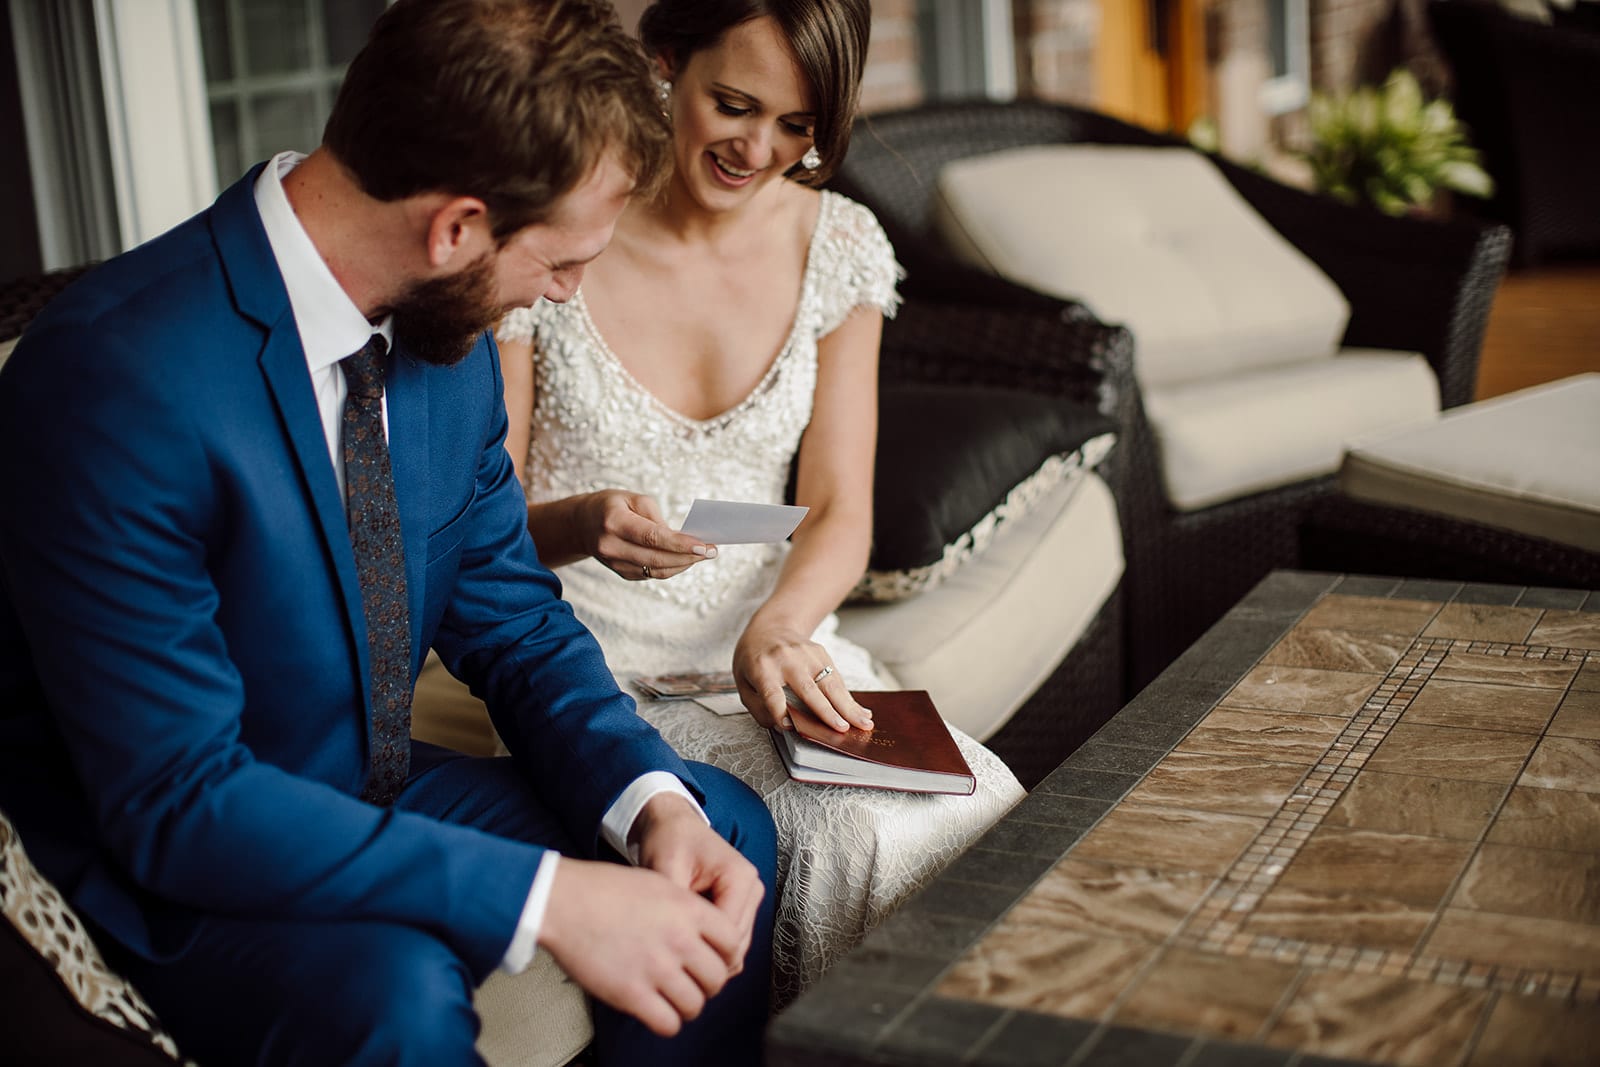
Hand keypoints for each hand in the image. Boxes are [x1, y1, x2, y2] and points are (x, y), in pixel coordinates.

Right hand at [539, 852, 748, 1036]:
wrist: (564, 900)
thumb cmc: (602, 889)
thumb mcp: (657, 882)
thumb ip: (686, 908)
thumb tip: (704, 931)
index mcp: (689, 909)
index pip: (733, 942)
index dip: (725, 955)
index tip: (714, 960)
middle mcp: (679, 939)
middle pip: (718, 977)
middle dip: (708, 984)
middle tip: (693, 982)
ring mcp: (656, 968)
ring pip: (696, 1004)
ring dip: (687, 1005)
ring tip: (673, 998)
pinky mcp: (632, 993)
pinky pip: (668, 1023)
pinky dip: (667, 1022)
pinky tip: (656, 1011)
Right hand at [575, 490, 715, 581]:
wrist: (582, 524)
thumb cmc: (612, 506)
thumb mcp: (633, 498)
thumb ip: (657, 518)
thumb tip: (681, 540)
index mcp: (614, 523)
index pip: (652, 538)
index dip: (680, 544)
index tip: (703, 546)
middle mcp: (611, 546)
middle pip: (657, 558)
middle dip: (688, 557)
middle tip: (712, 551)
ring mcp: (615, 563)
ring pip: (657, 571)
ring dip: (684, 564)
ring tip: (704, 555)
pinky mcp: (622, 573)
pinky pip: (652, 574)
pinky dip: (672, 568)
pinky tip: (686, 559)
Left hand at [630, 794, 764, 974]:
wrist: (674, 826)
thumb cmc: (670, 841)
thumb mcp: (665, 869)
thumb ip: (675, 906)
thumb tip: (675, 944)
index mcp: (740, 877)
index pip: (727, 933)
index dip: (700, 951)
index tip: (669, 957)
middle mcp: (752, 889)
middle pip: (736, 945)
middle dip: (705, 956)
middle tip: (670, 960)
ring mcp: (750, 900)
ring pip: (736, 948)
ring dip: (708, 954)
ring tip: (676, 951)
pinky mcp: (742, 908)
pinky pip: (731, 942)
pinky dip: (710, 949)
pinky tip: (686, 944)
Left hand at [732, 621, 873, 733]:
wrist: (770, 627)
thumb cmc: (755, 660)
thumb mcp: (743, 683)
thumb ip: (759, 707)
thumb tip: (784, 726)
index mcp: (761, 669)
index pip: (771, 693)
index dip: (779, 710)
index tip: (790, 726)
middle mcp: (786, 659)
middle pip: (807, 689)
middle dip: (827, 711)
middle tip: (842, 729)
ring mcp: (806, 654)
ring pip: (829, 682)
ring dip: (848, 705)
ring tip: (864, 722)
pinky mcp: (821, 652)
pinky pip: (836, 678)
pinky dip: (849, 696)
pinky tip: (860, 711)